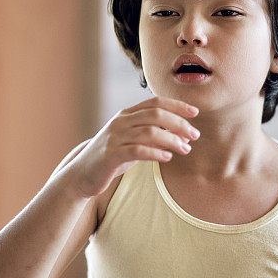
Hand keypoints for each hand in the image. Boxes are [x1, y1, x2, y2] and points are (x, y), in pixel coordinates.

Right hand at [66, 96, 199, 197]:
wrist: (82, 174)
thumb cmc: (113, 158)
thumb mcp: (135, 142)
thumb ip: (155, 136)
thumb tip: (184, 135)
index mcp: (127, 115)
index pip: (155, 102)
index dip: (177, 105)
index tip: (195, 112)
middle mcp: (120, 122)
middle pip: (155, 114)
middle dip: (179, 123)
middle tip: (195, 135)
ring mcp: (114, 137)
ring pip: (149, 132)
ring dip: (172, 140)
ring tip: (186, 149)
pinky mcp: (111, 155)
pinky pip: (137, 150)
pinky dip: (155, 152)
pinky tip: (168, 157)